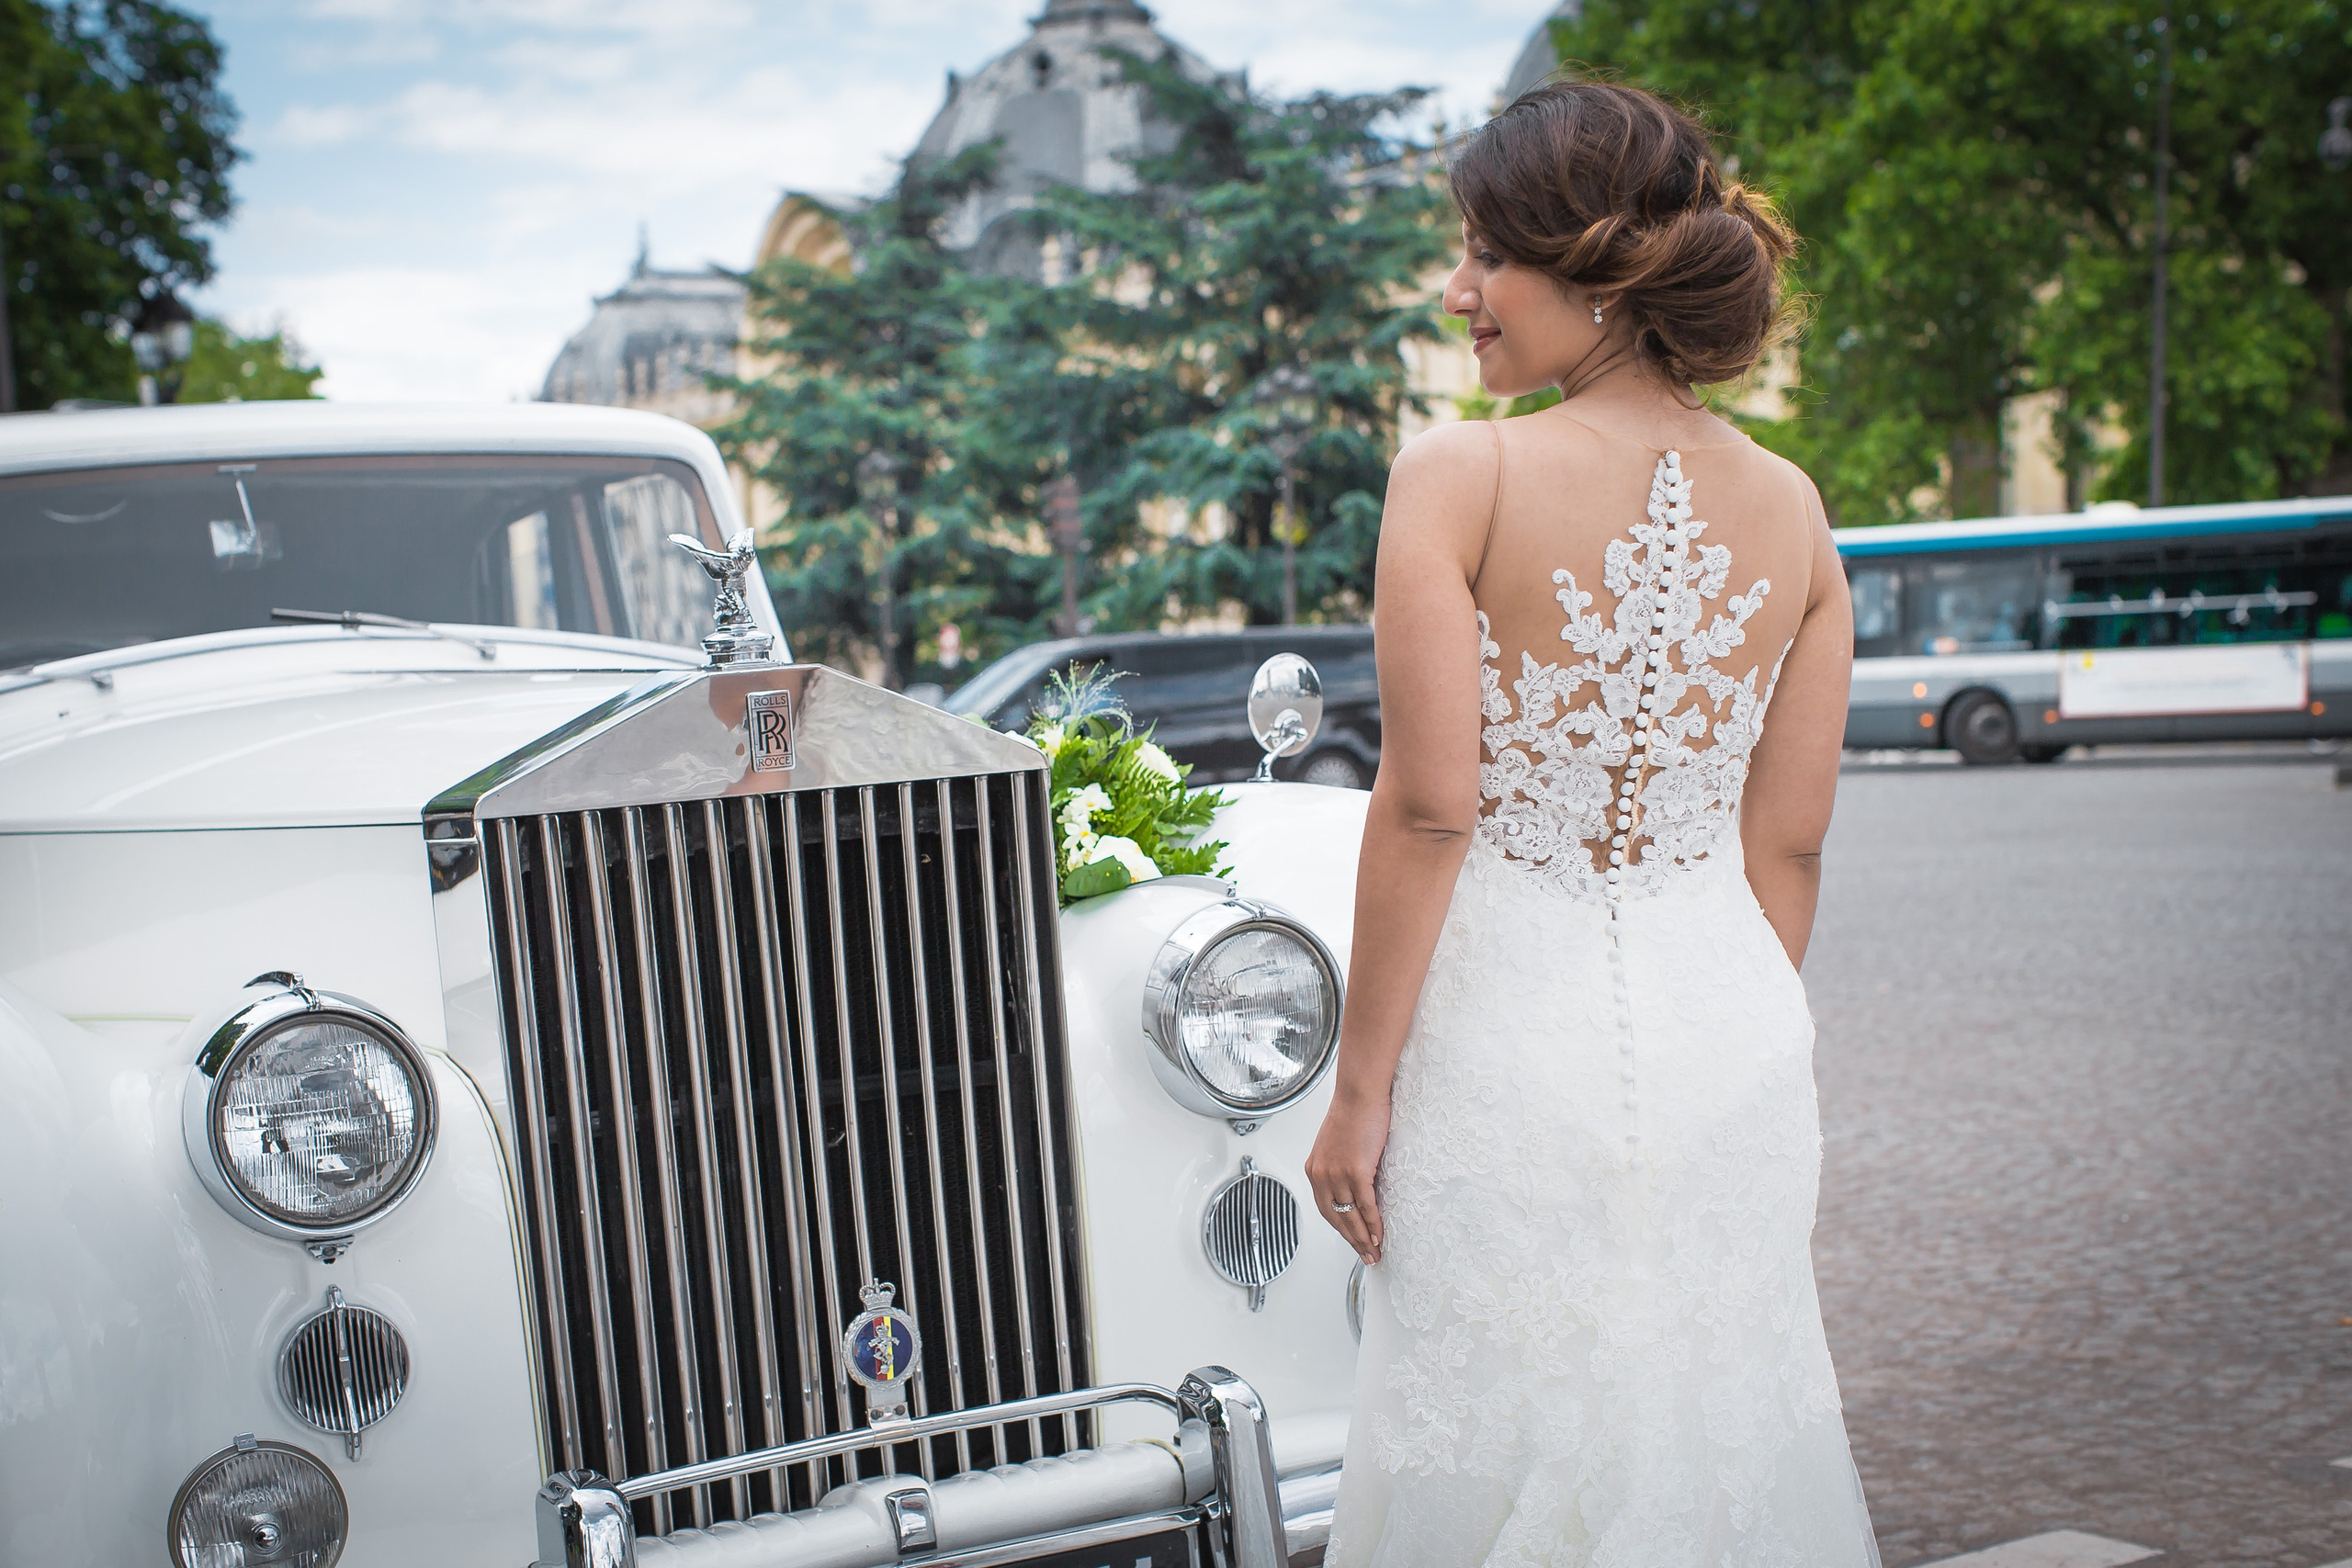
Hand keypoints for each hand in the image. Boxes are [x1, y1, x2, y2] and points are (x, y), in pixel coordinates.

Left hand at [1305, 1090, 1390, 1264]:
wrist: (1359, 1093)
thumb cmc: (1354, 1113)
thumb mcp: (1339, 1145)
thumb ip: (1342, 1166)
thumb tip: (1356, 1186)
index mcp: (1314, 1169)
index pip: (1326, 1209)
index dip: (1341, 1229)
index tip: (1353, 1241)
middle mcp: (1321, 1175)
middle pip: (1337, 1219)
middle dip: (1352, 1241)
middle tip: (1366, 1257)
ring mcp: (1337, 1174)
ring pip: (1351, 1217)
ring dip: (1364, 1239)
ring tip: (1375, 1253)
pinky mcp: (1355, 1171)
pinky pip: (1365, 1206)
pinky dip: (1373, 1224)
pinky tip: (1379, 1235)